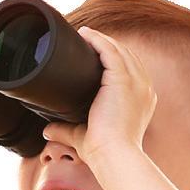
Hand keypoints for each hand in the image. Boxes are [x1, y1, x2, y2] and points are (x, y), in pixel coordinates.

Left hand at [40, 26, 156, 166]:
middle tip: (86, 40)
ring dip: (101, 39)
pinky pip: (111, 51)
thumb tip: (46, 131)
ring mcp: (137, 82)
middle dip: (107, 46)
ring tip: (83, 34)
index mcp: (141, 100)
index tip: (94, 55)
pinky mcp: (124, 79)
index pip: (130, 71)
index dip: (113, 60)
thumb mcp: (84, 137)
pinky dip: (98, 41)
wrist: (113, 155)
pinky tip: (85, 35)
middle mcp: (143, 88)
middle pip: (127, 56)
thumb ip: (66, 131)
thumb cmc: (103, 152)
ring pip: (119, 50)